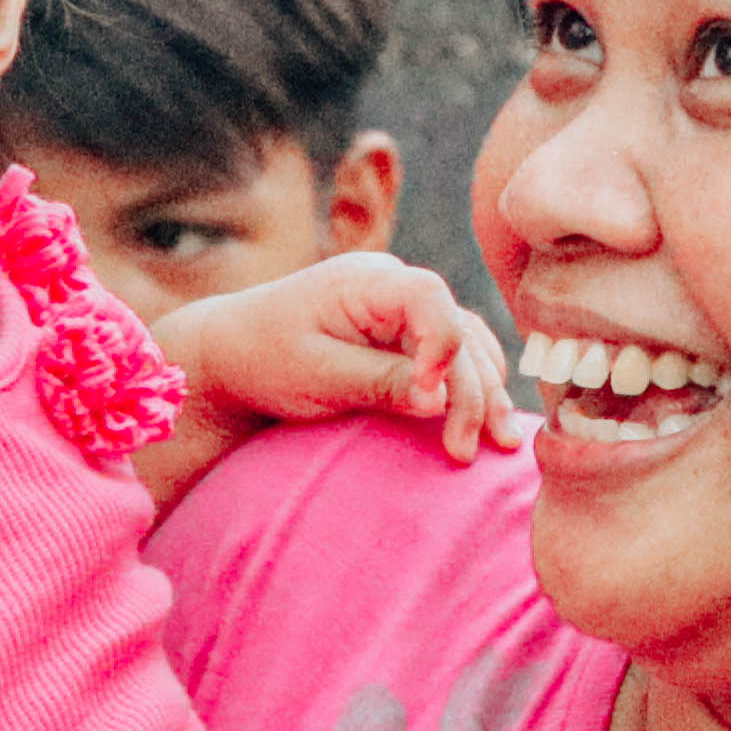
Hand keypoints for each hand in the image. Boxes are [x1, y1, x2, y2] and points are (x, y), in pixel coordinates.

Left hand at [142, 253, 522, 483]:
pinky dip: (471, 387)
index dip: (443, 345)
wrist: (232, 355)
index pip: (430, 297)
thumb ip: (379, 383)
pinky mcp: (405, 336)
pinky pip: (453, 356)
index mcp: (365, 280)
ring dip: (484, 393)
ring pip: (465, 345)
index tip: (430, 401)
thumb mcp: (315, 376)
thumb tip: (439, 400)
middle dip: (470, 391)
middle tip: (464, 451)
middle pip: (457, 330)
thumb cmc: (264, 359)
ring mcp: (402, 310)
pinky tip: (486, 421)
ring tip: (498, 445)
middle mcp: (393, 286)